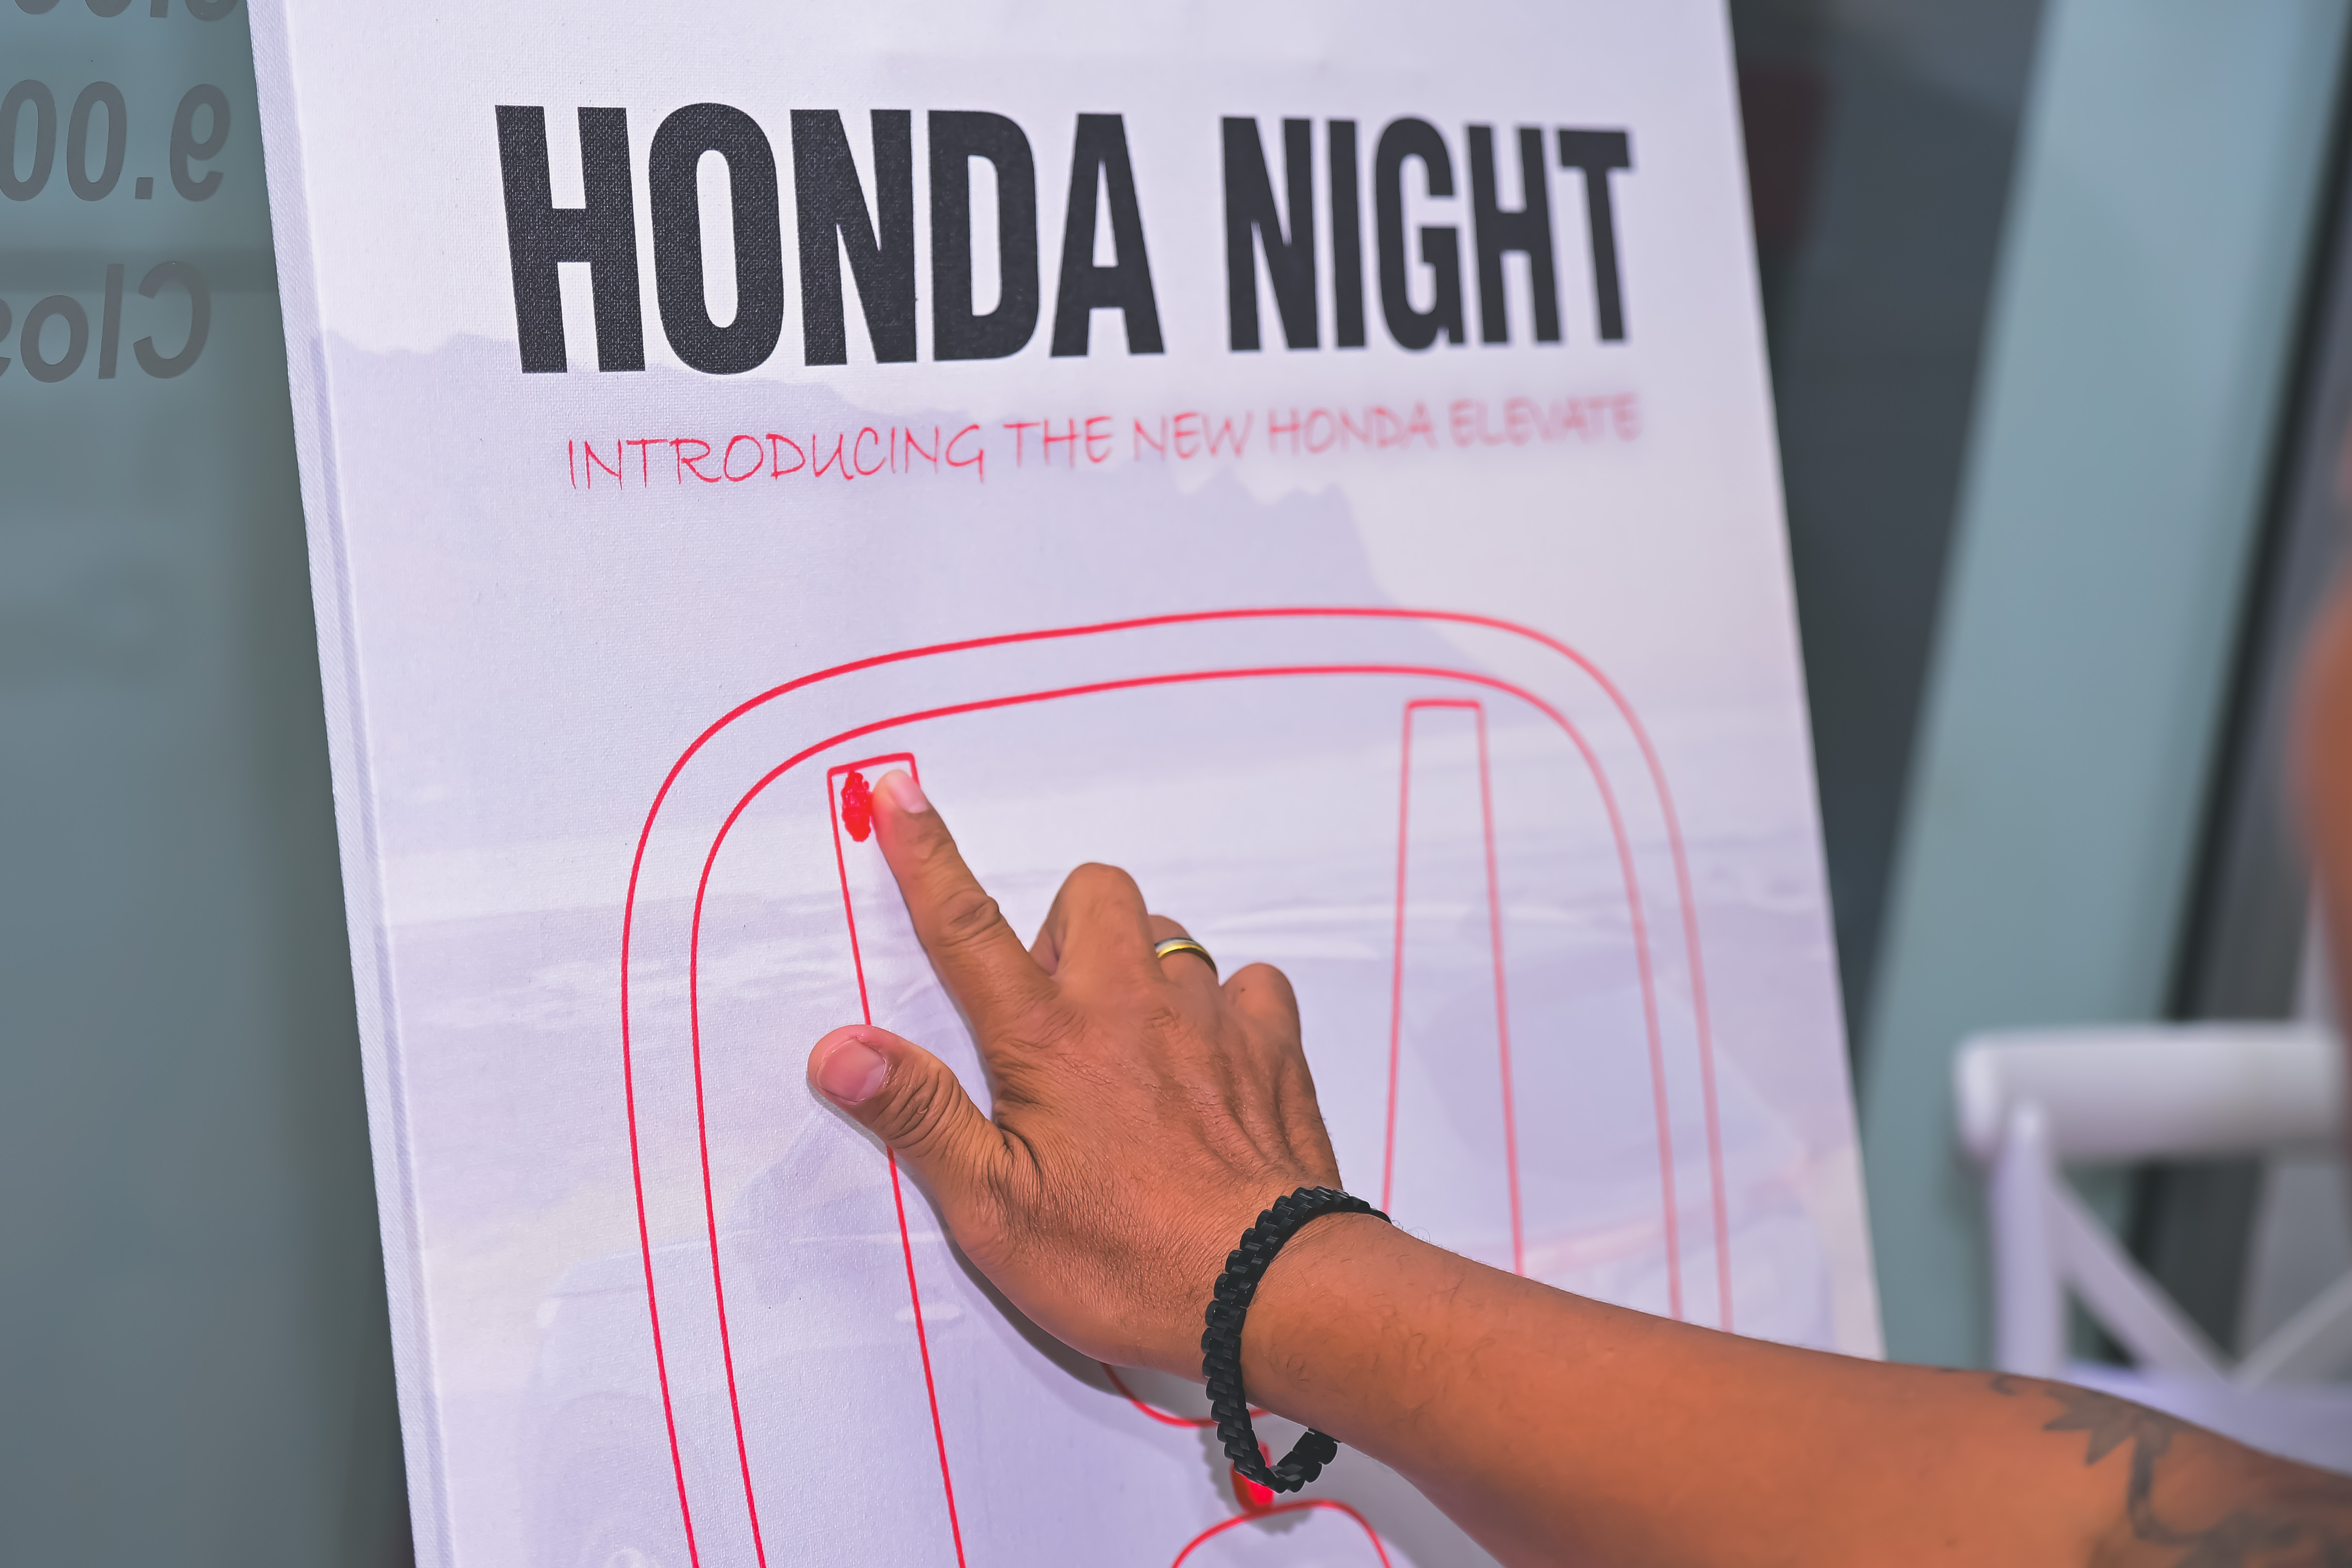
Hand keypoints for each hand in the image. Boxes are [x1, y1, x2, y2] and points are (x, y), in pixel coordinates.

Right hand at [805, 770, 1341, 1376]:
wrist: (1270, 1293)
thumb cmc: (1127, 1262)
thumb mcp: (995, 1209)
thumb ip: (919, 1115)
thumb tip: (839, 1048)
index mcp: (1048, 1040)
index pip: (966, 927)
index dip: (925, 854)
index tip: (900, 793)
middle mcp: (1131, 1007)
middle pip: (1090, 895)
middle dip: (1062, 928)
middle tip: (1051, 1015)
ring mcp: (1210, 1021)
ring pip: (1170, 936)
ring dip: (1141, 968)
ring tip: (1129, 1050)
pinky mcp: (1274, 1048)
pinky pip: (1250, 985)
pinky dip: (1225, 1009)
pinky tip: (1211, 1066)